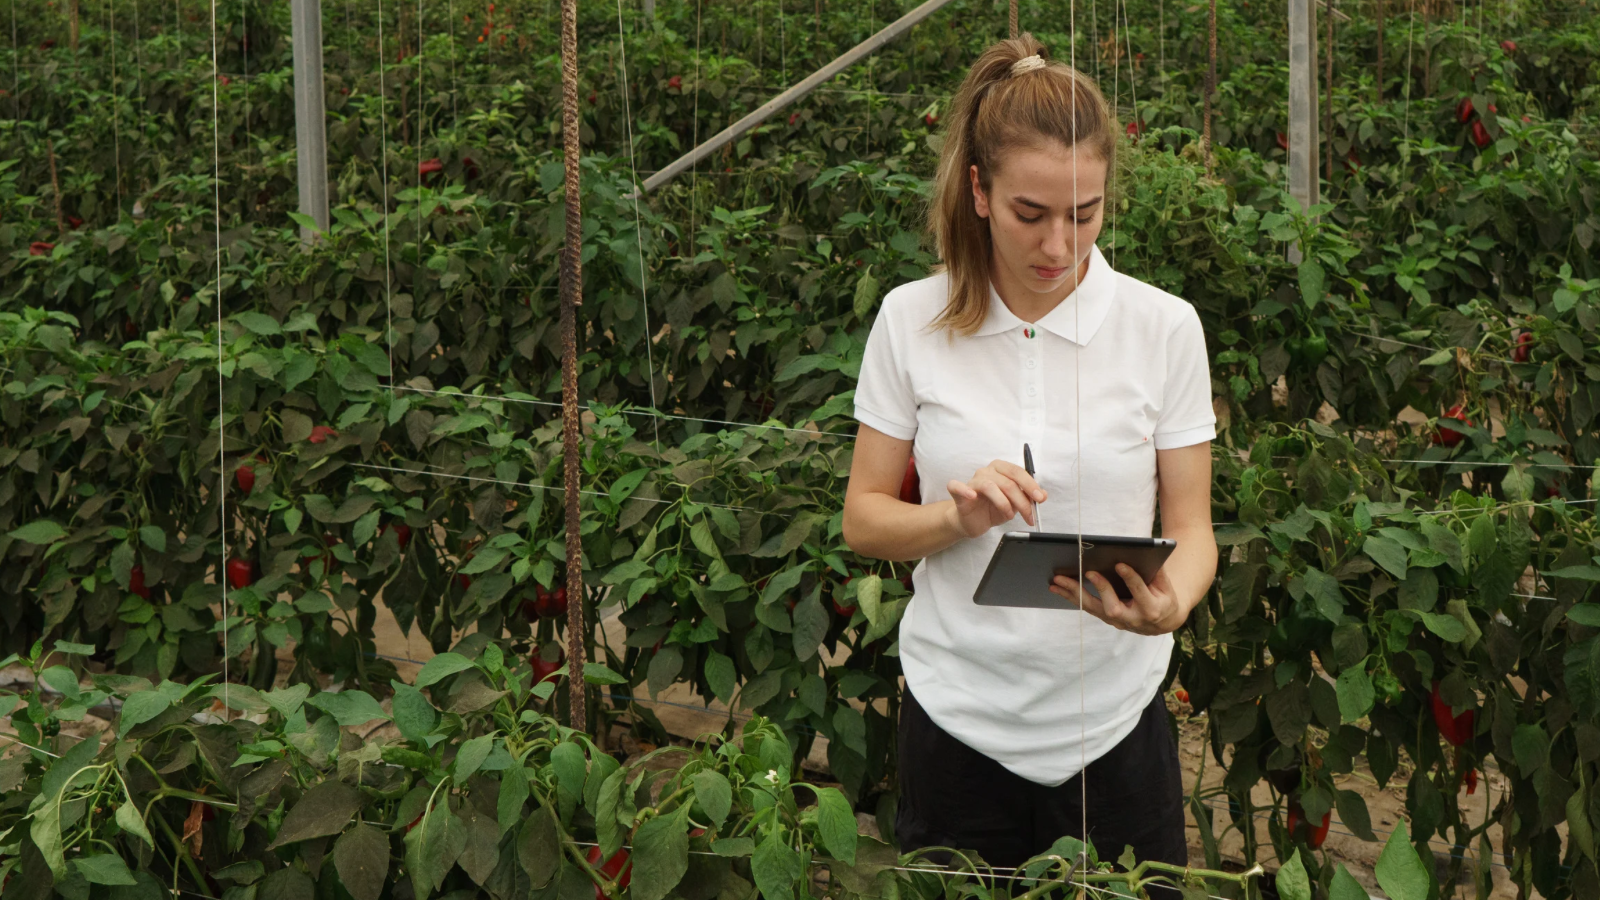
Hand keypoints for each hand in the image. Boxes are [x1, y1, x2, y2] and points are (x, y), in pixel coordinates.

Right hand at [944, 460, 1045, 538]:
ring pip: (990, 486)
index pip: (1018, 472)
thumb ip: (1028, 498)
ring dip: (1004, 503)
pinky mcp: (958, 493)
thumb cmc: (993, 509)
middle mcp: (986, 471)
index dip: (1030, 485)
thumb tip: (1043, 495)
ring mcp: (972, 481)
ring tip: (1009, 515)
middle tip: (1029, 515)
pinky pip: (957, 487)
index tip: (1040, 498)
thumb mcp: (1015, 505)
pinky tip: (972, 496)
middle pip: (1007, 481)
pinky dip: (964, 490)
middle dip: (1022, 500)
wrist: (973, 522)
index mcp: (1001, 469)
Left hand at [1050, 563, 1189, 634]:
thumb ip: (1156, 570)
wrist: (1162, 620)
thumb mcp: (1165, 584)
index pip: (1139, 592)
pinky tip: (1056, 587)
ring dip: (1074, 593)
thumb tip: (1141, 550)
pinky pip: (1087, 607)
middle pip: (1112, 607)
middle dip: (1101, 588)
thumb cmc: (1163, 596)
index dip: (1130, 579)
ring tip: (1058, 580)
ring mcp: (1117, 621)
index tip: (1120, 564)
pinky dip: (1071, 597)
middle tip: (1088, 571)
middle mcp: (1132, 618)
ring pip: (1093, 608)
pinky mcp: (1105, 618)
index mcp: (1151, 608)